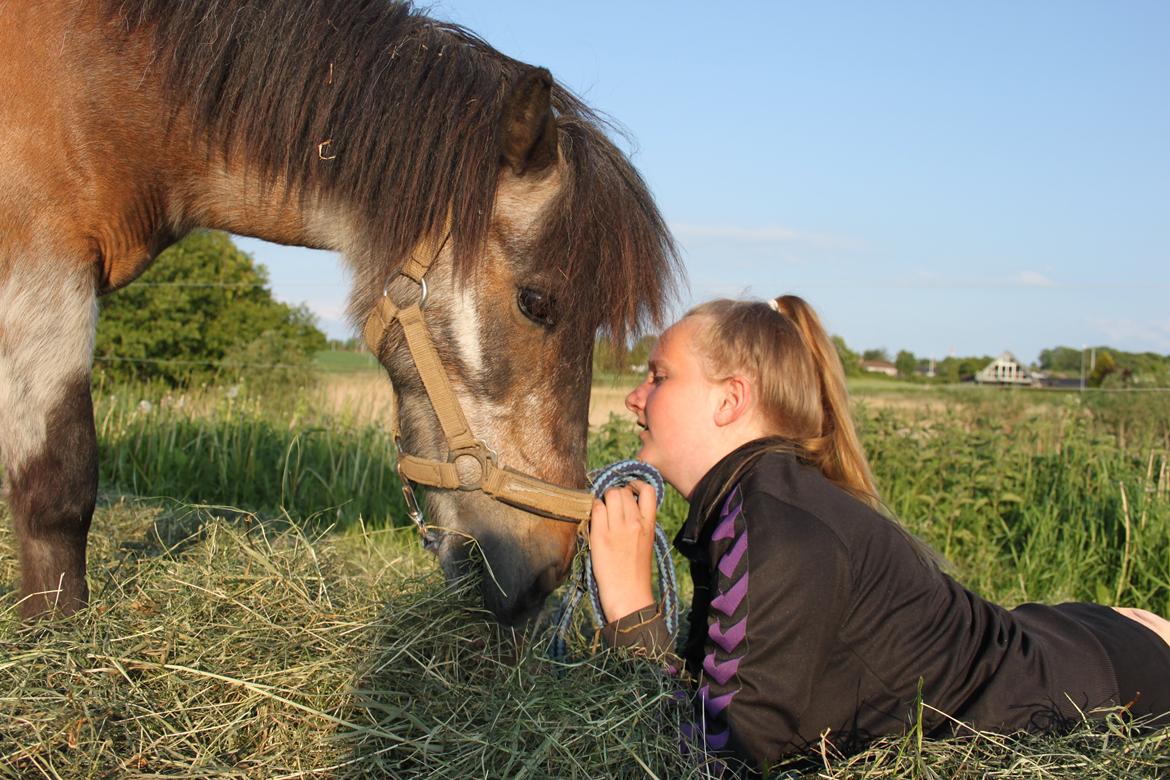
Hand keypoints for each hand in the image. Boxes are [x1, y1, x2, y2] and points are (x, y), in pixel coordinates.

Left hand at [587, 480, 657, 621]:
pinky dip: (592, 510)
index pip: (647, 490)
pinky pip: (595, 509)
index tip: (629, 491)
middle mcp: (635, 522)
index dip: (635, 485)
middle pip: (623, 490)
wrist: (629, 597)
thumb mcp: (645, 543)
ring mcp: (617, 528)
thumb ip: (639, 523)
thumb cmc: (636, 573)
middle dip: (615, 494)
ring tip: (601, 513)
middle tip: (610, 507)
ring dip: (603, 500)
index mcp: (650, 525)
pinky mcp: (600, 536)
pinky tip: (593, 521)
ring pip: (609, 495)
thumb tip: (624, 505)